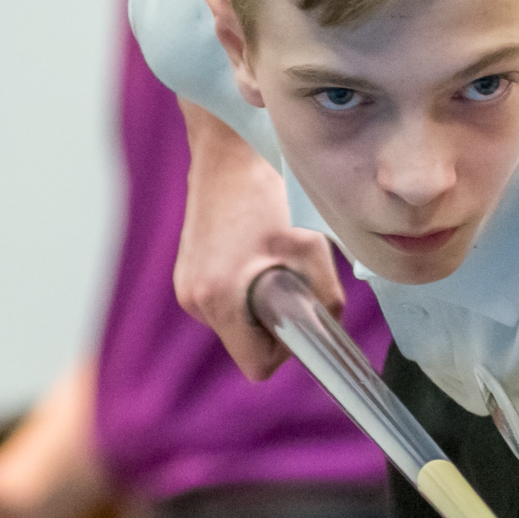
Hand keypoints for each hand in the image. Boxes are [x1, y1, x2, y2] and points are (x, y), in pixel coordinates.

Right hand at [175, 97, 343, 378]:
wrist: (229, 151)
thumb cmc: (270, 194)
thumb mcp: (311, 248)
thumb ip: (327, 300)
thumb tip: (331, 331)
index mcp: (219, 299)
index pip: (257, 366)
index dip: (287, 352)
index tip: (301, 319)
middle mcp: (194, 300)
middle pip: (246, 346)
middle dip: (275, 326)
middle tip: (292, 280)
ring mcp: (186, 287)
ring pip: (237, 325)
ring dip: (260, 305)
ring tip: (272, 259)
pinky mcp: (188, 273)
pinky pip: (226, 302)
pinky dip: (245, 289)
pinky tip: (255, 252)